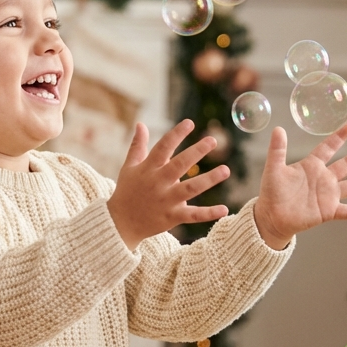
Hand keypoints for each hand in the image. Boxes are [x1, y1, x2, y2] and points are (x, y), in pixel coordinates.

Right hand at [107, 120, 229, 249]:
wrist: (120, 223)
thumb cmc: (127, 191)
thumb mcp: (129, 167)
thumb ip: (138, 146)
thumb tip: (141, 124)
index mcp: (148, 169)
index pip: (163, 148)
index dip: (176, 134)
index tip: (190, 123)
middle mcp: (158, 183)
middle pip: (179, 165)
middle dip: (196, 152)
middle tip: (212, 140)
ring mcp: (166, 201)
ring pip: (190, 189)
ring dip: (209, 179)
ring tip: (225, 170)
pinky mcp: (172, 217)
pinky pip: (193, 215)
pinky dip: (209, 213)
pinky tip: (225, 209)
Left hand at [253, 124, 346, 249]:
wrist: (271, 217)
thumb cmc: (271, 192)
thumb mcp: (273, 169)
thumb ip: (277, 150)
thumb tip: (278, 129)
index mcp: (312, 166)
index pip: (328, 148)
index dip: (338, 138)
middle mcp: (324, 179)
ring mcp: (328, 196)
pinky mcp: (328, 212)